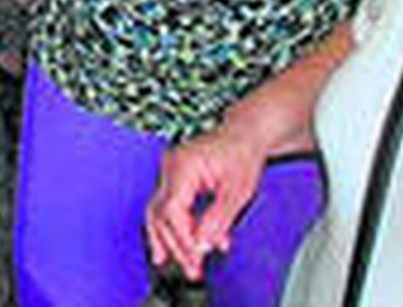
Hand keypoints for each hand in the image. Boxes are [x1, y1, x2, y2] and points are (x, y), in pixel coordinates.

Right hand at [144, 124, 266, 280]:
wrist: (244, 135)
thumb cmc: (242, 154)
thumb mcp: (237, 191)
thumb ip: (218, 219)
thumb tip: (203, 244)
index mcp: (183, 165)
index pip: (171, 209)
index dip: (183, 237)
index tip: (196, 257)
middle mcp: (170, 166)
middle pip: (160, 213)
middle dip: (175, 244)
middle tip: (192, 268)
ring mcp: (169, 170)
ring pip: (158, 211)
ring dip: (170, 239)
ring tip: (182, 263)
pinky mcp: (175, 177)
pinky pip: (169, 205)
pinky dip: (178, 227)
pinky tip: (189, 245)